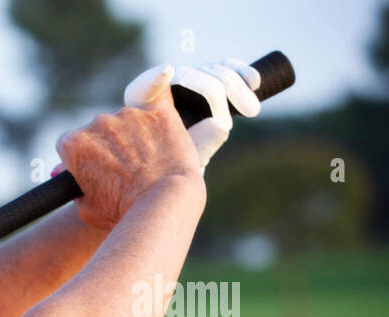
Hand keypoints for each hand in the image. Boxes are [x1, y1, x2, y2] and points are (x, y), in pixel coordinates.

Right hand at [54, 67, 202, 231]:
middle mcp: (98, 123)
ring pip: (126, 119)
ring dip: (132, 134)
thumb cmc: (122, 211)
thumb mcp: (85, 208)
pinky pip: (157, 89)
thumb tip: (73, 176)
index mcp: (74, 145)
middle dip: (107, 146)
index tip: (94, 172)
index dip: (82, 159)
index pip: (70, 144)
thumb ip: (76, 187)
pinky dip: (158, 87)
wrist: (163, 203)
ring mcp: (129, 114)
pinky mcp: (159, 111)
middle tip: (124, 171)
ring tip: (148, 161)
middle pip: (98, 130)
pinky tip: (162, 78)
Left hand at [125, 58, 261, 171]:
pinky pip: (226, 66)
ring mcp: (187, 77)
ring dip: (237, 89)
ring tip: (252, 112)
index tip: (166, 73)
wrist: (177, 166)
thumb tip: (220, 124)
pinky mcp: (208, 74)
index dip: (154, 79)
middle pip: (191, 76)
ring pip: (214, 71)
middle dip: (216, 95)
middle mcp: (163, 85)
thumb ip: (195, 148)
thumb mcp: (178, 167)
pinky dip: (242, 72)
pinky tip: (254, 83)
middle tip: (232, 123)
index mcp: (142, 104)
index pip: (145, 87)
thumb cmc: (169, 169)